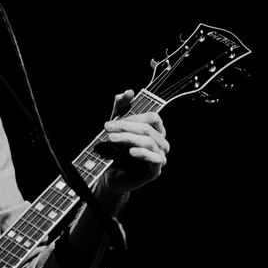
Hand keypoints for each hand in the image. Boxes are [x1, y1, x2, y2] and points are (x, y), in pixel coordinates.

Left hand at [96, 89, 169, 205]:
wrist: (110, 176)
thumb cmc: (116, 151)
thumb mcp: (116, 127)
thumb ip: (121, 108)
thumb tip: (128, 92)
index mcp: (156, 131)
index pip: (153, 117)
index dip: (134, 116)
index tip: (112, 119)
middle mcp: (161, 142)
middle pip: (148, 128)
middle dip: (126, 126)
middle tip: (107, 128)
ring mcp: (160, 156)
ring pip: (150, 141)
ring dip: (128, 138)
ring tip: (111, 139)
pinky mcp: (155, 170)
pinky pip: (155, 158)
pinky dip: (143, 153)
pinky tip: (130, 152)